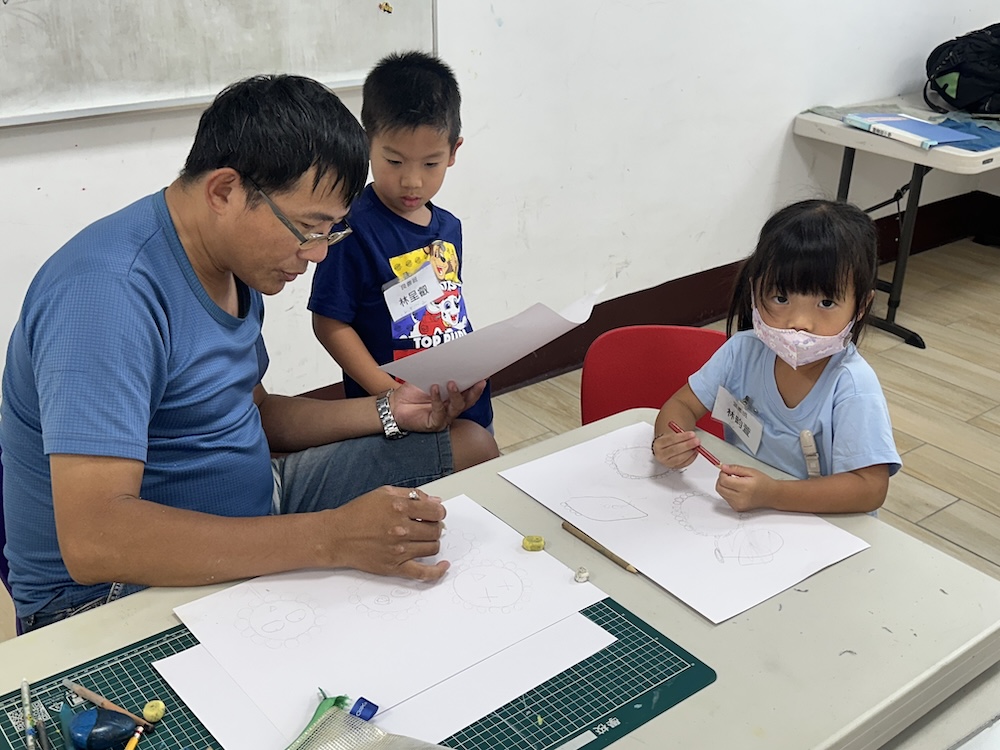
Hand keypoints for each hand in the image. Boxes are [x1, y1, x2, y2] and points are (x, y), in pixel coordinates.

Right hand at [327, 486, 449, 580]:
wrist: (336, 536)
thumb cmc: (357, 513)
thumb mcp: (384, 493)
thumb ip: (412, 494)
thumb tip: (435, 501)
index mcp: (399, 508)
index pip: (436, 511)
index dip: (439, 511)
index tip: (435, 513)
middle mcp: (401, 529)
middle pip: (436, 529)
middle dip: (434, 526)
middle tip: (426, 525)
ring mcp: (399, 550)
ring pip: (432, 547)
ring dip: (431, 542)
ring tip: (422, 538)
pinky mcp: (394, 566)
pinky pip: (422, 572)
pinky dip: (437, 571)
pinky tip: (444, 565)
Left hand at [391, 380, 486, 431]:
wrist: (394, 405)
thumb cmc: (411, 393)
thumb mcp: (427, 379)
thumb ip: (440, 374)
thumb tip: (451, 362)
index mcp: (452, 397)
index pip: (469, 392)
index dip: (477, 385)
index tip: (483, 375)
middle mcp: (450, 408)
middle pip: (468, 401)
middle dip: (474, 391)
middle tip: (477, 380)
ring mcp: (444, 417)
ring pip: (457, 407)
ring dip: (456, 395)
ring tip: (452, 383)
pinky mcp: (434, 424)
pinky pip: (440, 413)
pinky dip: (437, 400)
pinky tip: (434, 389)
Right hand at [651, 428, 698, 468]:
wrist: (665, 450)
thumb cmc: (669, 441)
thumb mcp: (671, 434)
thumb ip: (681, 435)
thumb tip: (692, 436)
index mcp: (659, 444)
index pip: (671, 440)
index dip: (683, 437)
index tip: (692, 434)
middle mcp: (661, 455)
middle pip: (675, 450)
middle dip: (687, 445)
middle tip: (696, 441)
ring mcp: (668, 463)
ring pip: (680, 458)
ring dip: (690, 452)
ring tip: (697, 446)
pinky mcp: (675, 467)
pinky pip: (685, 463)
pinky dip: (692, 457)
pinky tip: (695, 452)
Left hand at [715, 465, 776, 511]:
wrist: (772, 495)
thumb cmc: (764, 483)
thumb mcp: (751, 471)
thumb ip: (735, 468)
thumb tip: (723, 467)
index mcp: (744, 487)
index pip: (723, 480)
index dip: (722, 473)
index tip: (726, 471)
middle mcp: (740, 498)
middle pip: (719, 488)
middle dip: (721, 480)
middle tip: (729, 475)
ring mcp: (738, 505)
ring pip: (721, 493)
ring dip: (724, 486)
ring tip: (735, 483)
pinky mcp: (737, 508)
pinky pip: (725, 498)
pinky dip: (727, 492)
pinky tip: (736, 490)